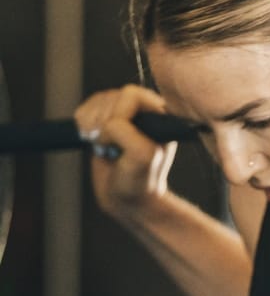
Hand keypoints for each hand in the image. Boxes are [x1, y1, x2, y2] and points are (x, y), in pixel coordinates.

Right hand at [74, 84, 177, 217]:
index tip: (115, 142)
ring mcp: (126, 115)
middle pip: (112, 96)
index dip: (117, 115)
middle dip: (101, 122)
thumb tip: (110, 122)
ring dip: (91, 123)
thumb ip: (128, 133)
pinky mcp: (108, 121)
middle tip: (105, 147)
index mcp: (162, 117)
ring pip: (99, 101)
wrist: (126, 200)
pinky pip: (88, 108)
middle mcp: (146, 112)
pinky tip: (92, 140)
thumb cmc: (139, 182)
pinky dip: (82, 122)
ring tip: (100, 146)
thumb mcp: (141, 158)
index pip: (131, 94)